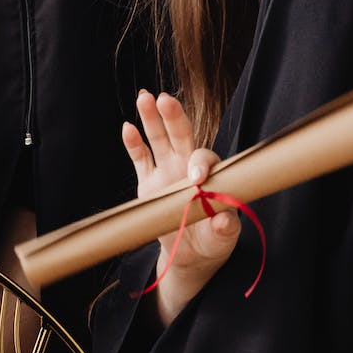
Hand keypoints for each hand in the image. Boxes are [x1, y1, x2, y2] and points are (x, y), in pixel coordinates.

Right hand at [122, 90, 239, 324]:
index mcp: (210, 174)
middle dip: (174, 117)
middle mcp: (187, 165)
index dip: (200, 163)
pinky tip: (127, 127)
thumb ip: (225, 227)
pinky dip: (133, 143)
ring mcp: (166, 171)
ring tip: (144, 96)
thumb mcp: (223, 237)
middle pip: (181, 135)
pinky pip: (140, 159)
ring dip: (151, 118)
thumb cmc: (213, 242)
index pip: (204, 158)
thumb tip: (224, 219)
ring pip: (158, 139)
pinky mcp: (148, 182)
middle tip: (166, 100)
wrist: (191, 256)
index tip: (196, 178)